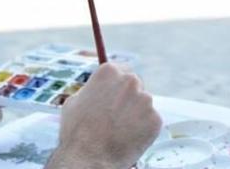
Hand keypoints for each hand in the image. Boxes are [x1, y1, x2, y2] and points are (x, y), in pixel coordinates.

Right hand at [46, 63, 161, 168]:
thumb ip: (91, 90)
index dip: (118, 85)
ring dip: (136, 114)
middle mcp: (130, 81)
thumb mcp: (74, 102)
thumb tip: (98, 89)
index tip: (116, 95)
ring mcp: (145, 99)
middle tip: (118, 116)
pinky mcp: (155, 119)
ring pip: (143, 104)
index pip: (121, 71)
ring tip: (119, 131)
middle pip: (135, 85)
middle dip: (128, 98)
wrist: (88, 158)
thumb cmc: (76, 132)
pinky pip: (151, 122)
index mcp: (109, 72)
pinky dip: (143, 130)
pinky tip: (129, 139)